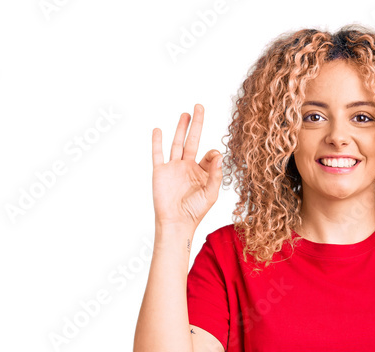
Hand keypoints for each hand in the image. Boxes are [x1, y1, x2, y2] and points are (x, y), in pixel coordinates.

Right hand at [152, 103, 222, 229]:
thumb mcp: (211, 193)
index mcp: (202, 172)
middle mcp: (188, 167)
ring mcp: (173, 167)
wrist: (176, 222)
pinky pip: (158, 153)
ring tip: (186, 114)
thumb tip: (217, 153)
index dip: (212, 154)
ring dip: (181, 128)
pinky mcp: (160, 171)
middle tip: (199, 107)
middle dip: (196, 124)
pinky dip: (157, 142)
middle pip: (192, 140)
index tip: (212, 158)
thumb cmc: (196, 211)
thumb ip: (215, 174)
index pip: (209, 154)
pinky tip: (158, 130)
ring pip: (177, 143)